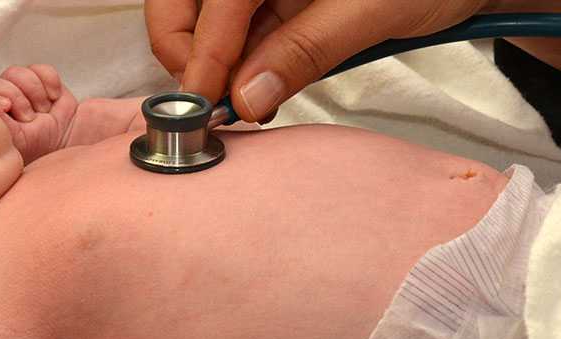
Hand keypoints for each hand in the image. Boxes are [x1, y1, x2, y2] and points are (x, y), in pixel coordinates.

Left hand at [0, 64, 77, 162]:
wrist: (69, 141)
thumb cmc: (39, 145)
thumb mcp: (17, 138)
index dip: (3, 98)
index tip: (14, 111)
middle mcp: (2, 98)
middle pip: (1, 81)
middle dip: (19, 99)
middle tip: (31, 118)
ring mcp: (21, 87)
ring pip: (18, 72)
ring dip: (35, 92)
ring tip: (44, 110)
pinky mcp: (41, 79)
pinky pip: (41, 69)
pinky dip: (50, 83)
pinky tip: (54, 97)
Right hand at [146, 0, 494, 122]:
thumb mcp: (371, 11)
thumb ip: (303, 51)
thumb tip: (246, 96)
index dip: (200, 50)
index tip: (203, 101)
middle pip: (188, 2)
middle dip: (190, 51)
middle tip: (212, 99)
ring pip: (212, 22)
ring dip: (219, 65)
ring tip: (244, 107)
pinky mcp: (282, 1)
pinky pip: (244, 32)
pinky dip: (245, 65)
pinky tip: (260, 92)